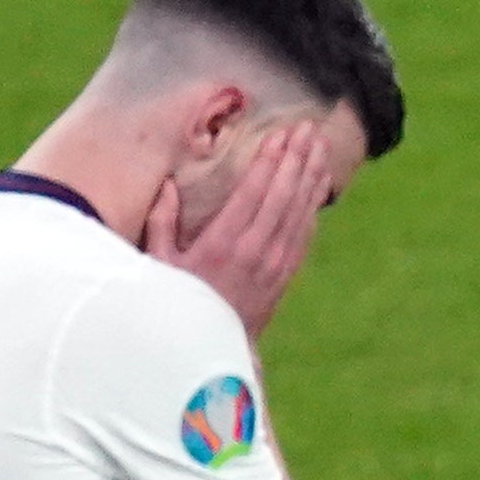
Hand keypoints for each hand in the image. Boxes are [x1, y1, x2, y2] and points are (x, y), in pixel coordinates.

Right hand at [143, 121, 336, 339]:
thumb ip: (162, 223)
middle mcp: (255, 252)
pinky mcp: (284, 276)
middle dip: (296, 159)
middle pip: (283, 197)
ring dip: (310, 178)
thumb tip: (167, 185)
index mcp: (223, 244)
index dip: (270, 161)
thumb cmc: (178, 303)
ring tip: (319, 147)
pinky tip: (317, 186)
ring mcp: (275, 265)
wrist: (210, 351)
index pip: (254, 193)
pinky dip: (312, 207)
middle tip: (307, 129)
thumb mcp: (159, 265)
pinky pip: (304, 235)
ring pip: (300, 213)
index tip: (281, 135)